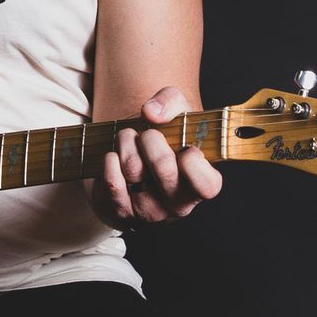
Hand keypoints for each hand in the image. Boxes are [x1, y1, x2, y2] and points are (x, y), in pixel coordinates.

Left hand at [93, 87, 221, 227]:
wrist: (134, 161)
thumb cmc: (164, 140)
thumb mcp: (176, 115)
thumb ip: (171, 102)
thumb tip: (152, 112)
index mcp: (202, 184)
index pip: (207, 185)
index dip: (194, 163)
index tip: (185, 147)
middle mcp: (179, 205)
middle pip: (164, 169)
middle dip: (150, 139)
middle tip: (147, 133)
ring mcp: (151, 214)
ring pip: (134, 172)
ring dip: (126, 144)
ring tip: (128, 138)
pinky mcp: (123, 215)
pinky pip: (113, 184)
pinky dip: (110, 162)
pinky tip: (114, 156)